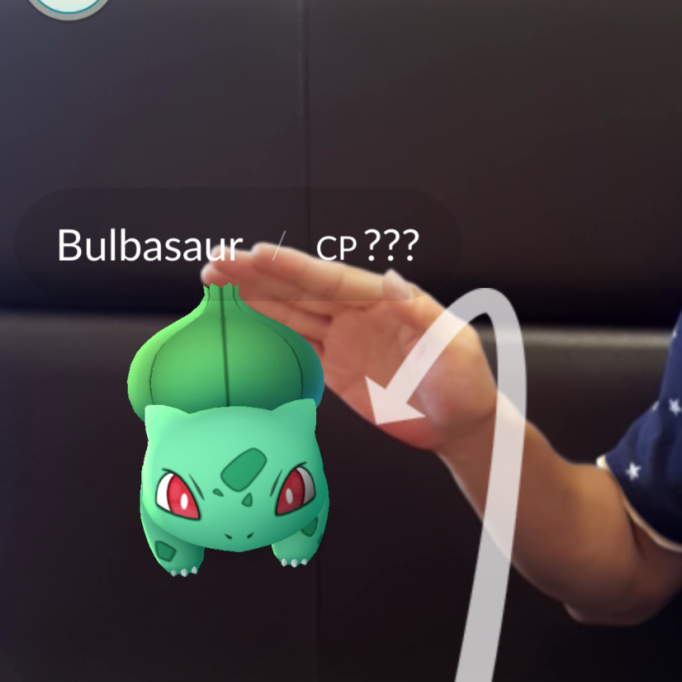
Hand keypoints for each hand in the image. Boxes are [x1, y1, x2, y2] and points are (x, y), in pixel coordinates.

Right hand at [201, 244, 496, 457]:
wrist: (460, 425)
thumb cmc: (465, 382)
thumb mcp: (451, 345)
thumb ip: (420, 314)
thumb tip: (392, 282)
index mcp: (386, 300)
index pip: (331, 280)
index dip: (292, 269)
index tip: (258, 256)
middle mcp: (360, 312)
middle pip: (301, 289)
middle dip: (258, 275)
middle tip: (217, 262)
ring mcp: (346, 338)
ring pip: (292, 310)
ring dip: (254, 294)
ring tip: (216, 279)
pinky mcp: (336, 366)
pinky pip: (297, 341)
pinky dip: (269, 325)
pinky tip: (243, 310)